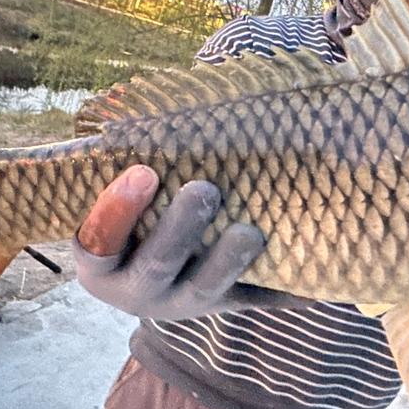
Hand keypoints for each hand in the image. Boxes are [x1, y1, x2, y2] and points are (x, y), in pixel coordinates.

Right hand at [74, 166, 303, 320]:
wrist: (146, 270)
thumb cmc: (129, 211)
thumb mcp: (113, 199)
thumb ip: (125, 166)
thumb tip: (166, 103)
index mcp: (100, 263)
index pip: (98, 242)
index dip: (117, 211)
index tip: (145, 171)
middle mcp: (137, 291)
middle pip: (157, 265)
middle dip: (182, 228)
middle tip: (205, 190)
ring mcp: (182, 302)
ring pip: (204, 288)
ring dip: (228, 261)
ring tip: (249, 232)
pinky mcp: (224, 305)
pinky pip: (254, 302)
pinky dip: (283, 292)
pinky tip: (310, 283)